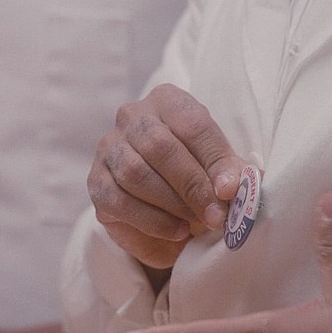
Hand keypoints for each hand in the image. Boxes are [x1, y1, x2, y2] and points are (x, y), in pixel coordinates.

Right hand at [88, 83, 244, 269]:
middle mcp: (132, 117)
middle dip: (191, 185)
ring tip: (197, 223)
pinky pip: (119, 201)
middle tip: (216, 215)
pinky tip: (177, 232)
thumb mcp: (219, 167)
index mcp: (167, 100)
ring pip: (135, 174)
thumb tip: (235, 187)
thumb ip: (230, 172)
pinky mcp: (97, 182)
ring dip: (172, 204)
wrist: (164, 201)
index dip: (214, 160)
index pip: (192, 124)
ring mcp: (109, 148)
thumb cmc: (197, 172)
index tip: (230, 192)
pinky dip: (152, 221)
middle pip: (159, 147)